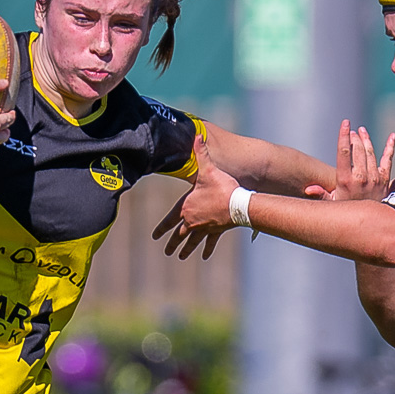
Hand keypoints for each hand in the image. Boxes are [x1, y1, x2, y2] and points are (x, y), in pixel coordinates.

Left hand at [151, 138, 238, 260]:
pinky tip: (205, 257)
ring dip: (186, 249)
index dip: (161, 229)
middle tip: (167, 251)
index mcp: (186, 208)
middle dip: (172, 243)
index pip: (169, 221)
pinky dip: (208, 249)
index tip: (155, 237)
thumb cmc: (222, 188)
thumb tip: (196, 136)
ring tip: (180, 257)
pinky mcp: (217, 231)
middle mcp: (193, 221)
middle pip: (179, 235)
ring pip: (193, 241)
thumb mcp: (208, 169)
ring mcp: (205, 228)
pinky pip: (210, 242)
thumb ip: (201, 153)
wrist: (239, 204)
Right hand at [304, 120, 394, 202]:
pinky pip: (389, 159)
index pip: (344, 152)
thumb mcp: (332, 204)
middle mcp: (361, 177)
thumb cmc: (347, 211)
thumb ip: (321, 195)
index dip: (344, 136)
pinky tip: (392, 136)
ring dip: (367, 140)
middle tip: (352, 131)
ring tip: (362, 131)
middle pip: (358, 150)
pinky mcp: (385, 180)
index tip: (345, 123)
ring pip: (371, 152)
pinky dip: (391, 147)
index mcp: (345, 180)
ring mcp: (375, 178)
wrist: (371, 226)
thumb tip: (308, 189)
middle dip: (354, 137)